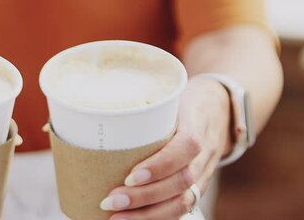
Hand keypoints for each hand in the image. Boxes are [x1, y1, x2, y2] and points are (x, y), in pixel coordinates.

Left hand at [101, 78, 231, 219]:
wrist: (221, 108)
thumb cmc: (182, 100)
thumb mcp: (167, 96)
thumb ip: (138, 108)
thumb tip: (83, 114)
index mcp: (196, 124)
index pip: (185, 148)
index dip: (160, 165)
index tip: (130, 175)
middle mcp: (204, 154)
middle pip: (181, 183)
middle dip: (144, 197)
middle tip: (110, 201)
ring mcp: (204, 174)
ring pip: (183, 202)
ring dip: (147, 214)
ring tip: (116, 217)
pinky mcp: (198, 187)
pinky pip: (182, 209)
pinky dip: (157, 219)